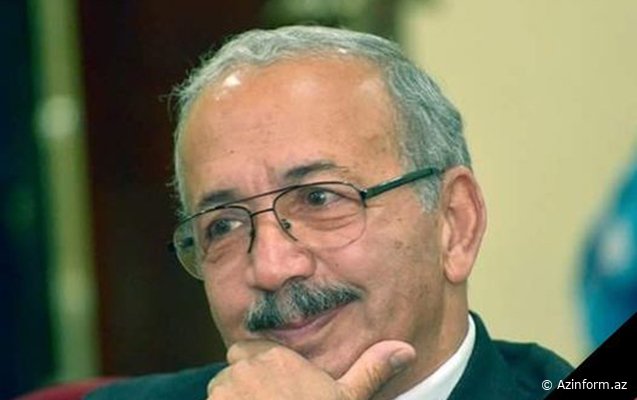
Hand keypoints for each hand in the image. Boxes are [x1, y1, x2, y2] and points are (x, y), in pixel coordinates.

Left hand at [206, 340, 415, 398]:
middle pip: (231, 371)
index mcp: (277, 358)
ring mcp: (225, 392)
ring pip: (219, 392)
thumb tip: (405, 348)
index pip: (246, 349)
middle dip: (241, 387)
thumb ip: (370, 369)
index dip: (257, 369)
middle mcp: (247, 368)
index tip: (272, 391)